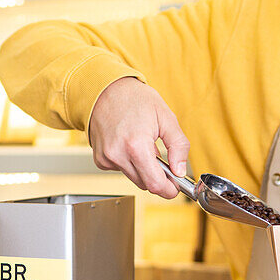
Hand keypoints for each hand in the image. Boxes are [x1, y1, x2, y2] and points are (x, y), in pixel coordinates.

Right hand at [87, 77, 189, 198]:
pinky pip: (121, 170)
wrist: (104, 90)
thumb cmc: (134, 99)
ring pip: (134, 178)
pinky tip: (128, 145)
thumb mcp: (166, 117)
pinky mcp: (100, 160)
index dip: (169, 189)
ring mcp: (107, 158)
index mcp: (136, 145)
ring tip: (143, 146)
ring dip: (143, 169)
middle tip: (163, 160)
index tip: (175, 186)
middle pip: (145, 184)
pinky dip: (129, 163)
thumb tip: (180, 170)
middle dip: (158, 176)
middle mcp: (118, 155)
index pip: (155, 184)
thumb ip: (178, 146)